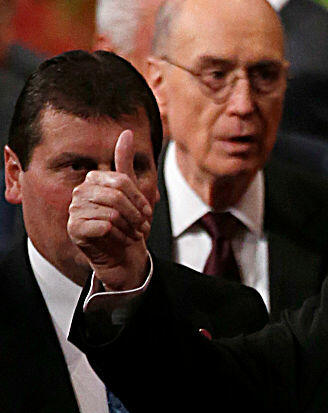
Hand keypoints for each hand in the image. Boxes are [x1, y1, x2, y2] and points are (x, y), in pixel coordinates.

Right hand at [67, 129, 151, 290]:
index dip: (139, 199)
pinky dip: (119, 236)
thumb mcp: (133, 195)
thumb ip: (126, 165)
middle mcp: (80, 193)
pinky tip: (119, 242)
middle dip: (135, 216)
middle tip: (142, 228)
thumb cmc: (129, 228)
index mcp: (93, 181)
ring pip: (112, 212)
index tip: (147, 214)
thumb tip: (126, 133)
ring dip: (129, 228)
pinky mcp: (74, 229)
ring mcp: (74, 211)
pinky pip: (104, 226)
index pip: (121, 181)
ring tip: (131, 235)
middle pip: (116, 196)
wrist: (125, 259)